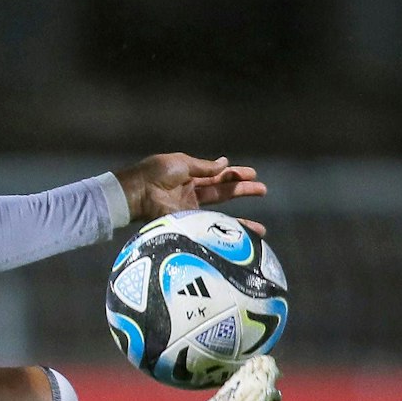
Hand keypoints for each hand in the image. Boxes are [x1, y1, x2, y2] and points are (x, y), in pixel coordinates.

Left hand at [115, 153, 266, 233]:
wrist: (137, 193)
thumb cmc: (154, 173)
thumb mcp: (182, 163)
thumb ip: (204, 167)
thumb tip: (224, 162)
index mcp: (190, 176)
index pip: (217, 176)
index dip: (235, 175)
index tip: (252, 174)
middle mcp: (192, 194)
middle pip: (223, 193)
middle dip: (243, 191)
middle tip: (263, 190)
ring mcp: (191, 211)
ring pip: (221, 216)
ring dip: (241, 222)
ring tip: (261, 229)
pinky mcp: (188, 224)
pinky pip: (210, 229)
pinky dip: (225, 234)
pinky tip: (240, 238)